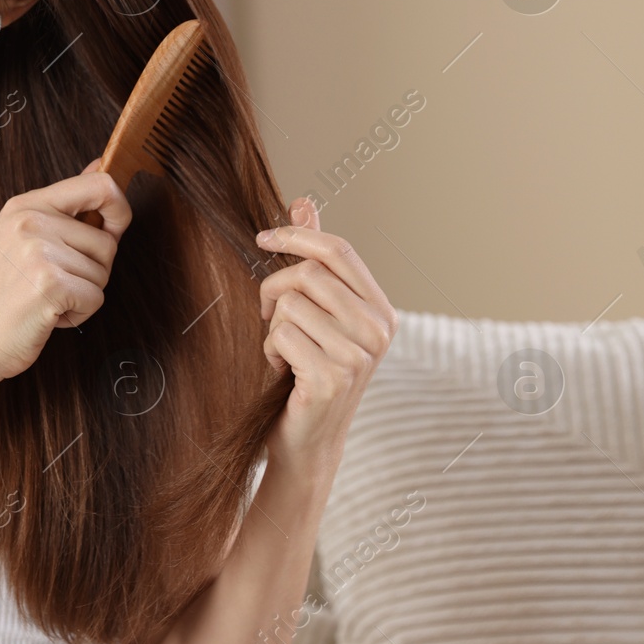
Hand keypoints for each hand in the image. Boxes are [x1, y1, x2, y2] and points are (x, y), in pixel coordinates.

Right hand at [0, 156, 131, 383]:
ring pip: (103, 273)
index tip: (112, 230)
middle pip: (107, 241)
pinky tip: (47, 315)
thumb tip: (102, 167)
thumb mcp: (24, 237)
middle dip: (92, 271)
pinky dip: (78, 315)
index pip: (99, 184)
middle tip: (52, 282)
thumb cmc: (0, 295)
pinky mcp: (50, 284)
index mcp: (27, 205)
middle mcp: (32, 221)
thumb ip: (66, 205)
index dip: (119, 209)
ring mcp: (40, 252)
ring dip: (82, 295)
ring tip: (44, 298)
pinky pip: (96, 298)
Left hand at [255, 198, 397, 478]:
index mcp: (380, 310)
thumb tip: (303, 202)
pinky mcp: (332, 377)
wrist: (306, 440)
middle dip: (273, 290)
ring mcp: (358, 355)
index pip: (338, 250)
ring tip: (284, 353)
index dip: (296, 236)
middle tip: (269, 317)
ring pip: (290, 304)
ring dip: (272, 328)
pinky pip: (280, 334)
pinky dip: (270, 351)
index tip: (263, 238)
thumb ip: (314, 260)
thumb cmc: (307, 371)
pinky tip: (284, 372)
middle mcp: (378, 330)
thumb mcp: (315, 312)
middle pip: (308, 272)